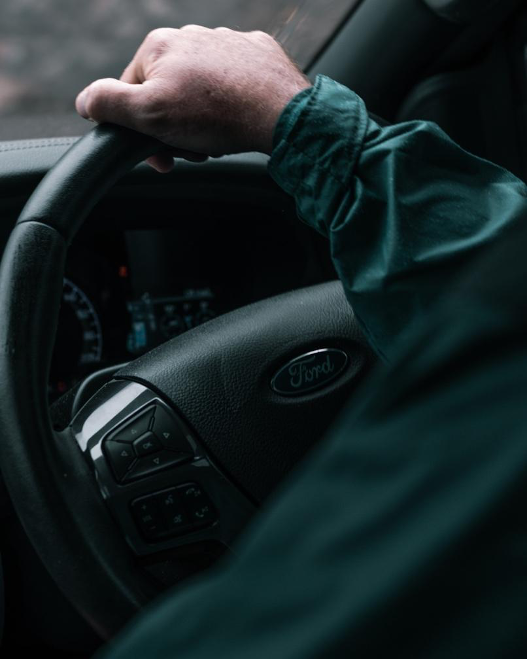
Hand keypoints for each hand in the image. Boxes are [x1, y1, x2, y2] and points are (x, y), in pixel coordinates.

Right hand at [75, 26, 310, 171]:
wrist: (281, 112)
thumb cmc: (215, 113)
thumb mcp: (149, 114)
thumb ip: (109, 104)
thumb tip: (85, 102)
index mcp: (159, 45)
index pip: (132, 92)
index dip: (143, 130)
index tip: (162, 156)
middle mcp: (192, 35)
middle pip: (168, 92)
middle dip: (175, 127)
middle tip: (194, 150)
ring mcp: (227, 42)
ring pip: (201, 90)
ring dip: (203, 119)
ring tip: (218, 138)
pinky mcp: (257, 54)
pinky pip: (234, 83)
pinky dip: (232, 104)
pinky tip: (239, 120)